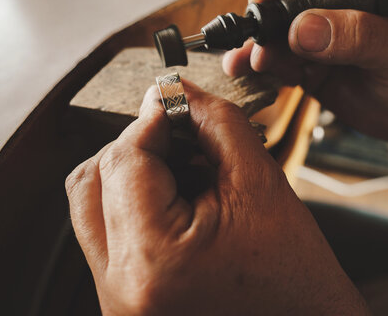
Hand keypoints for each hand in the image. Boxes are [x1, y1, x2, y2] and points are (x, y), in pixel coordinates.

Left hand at [65, 83, 368, 314]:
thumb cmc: (295, 274)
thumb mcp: (260, 184)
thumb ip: (214, 124)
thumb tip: (176, 92)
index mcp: (154, 258)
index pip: (124, 160)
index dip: (150, 119)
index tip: (174, 100)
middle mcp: (120, 288)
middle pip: (93, 180)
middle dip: (137, 144)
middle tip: (181, 131)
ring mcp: (116, 299)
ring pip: (92, 205)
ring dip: (131, 172)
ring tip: (183, 167)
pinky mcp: (123, 299)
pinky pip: (108, 232)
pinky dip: (135, 202)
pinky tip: (177, 197)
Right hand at [223, 0, 387, 186]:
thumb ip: (355, 36)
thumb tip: (302, 29)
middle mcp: (337, 10)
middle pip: (288, 8)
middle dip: (264, 26)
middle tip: (254, 47)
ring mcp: (322, 42)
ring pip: (280, 40)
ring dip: (257, 51)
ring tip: (242, 65)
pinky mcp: (313, 70)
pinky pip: (282, 67)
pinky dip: (264, 72)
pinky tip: (250, 76)